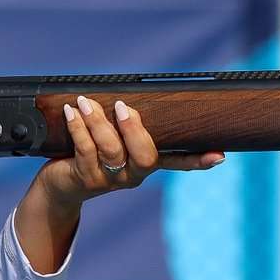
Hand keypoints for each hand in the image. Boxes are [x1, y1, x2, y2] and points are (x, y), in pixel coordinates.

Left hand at [33, 95, 224, 206]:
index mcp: (145, 163)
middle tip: (123, 106)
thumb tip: (126, 94)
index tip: (219, 156)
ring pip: (111, 150)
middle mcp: (132, 174)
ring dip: (98, 122)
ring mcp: (110, 180)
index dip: (197, 160)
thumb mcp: (112, 138)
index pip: (178, 161)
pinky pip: (84, 150)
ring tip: (85, 102)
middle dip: (134, 129)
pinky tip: (71, 112)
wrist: (60, 185)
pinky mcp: (86, 179)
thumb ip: (123, 123)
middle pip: (146, 157)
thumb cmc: (89, 152)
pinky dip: (78, 127)